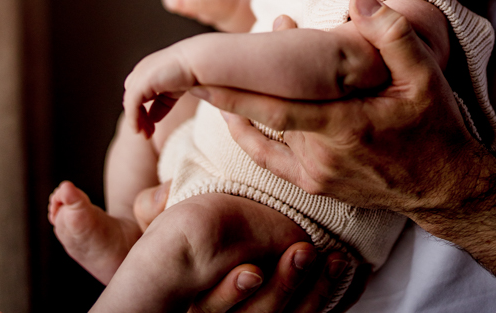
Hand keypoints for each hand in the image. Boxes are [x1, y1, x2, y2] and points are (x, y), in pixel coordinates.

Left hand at [124, 41, 198, 136]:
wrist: (198, 60)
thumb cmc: (197, 71)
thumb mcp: (178, 89)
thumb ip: (165, 102)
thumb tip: (154, 118)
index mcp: (154, 69)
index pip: (142, 93)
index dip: (145, 111)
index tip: (153, 128)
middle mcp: (144, 70)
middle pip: (133, 98)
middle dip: (138, 117)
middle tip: (148, 134)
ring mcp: (141, 75)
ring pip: (131, 103)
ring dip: (137, 121)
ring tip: (147, 135)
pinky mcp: (140, 83)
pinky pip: (132, 106)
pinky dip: (134, 120)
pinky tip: (140, 130)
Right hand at [133, 183, 362, 312]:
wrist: (207, 245)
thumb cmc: (181, 233)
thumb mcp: (160, 224)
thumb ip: (154, 209)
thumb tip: (163, 193)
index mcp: (195, 299)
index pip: (211, 308)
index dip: (231, 293)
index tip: (252, 271)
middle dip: (283, 288)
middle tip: (303, 252)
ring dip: (314, 291)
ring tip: (331, 257)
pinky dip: (329, 297)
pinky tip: (341, 269)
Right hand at [161, 0, 254, 31]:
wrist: (224, 9)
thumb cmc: (222, 3)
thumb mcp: (213, 3)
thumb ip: (195, 3)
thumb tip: (177, 3)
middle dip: (189, 2)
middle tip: (203, 1)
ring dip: (185, 8)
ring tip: (198, 5)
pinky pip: (170, 5)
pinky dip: (183, 11)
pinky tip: (194, 8)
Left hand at [190, 0, 478, 217]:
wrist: (445, 186)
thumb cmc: (434, 125)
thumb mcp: (425, 76)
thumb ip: (392, 35)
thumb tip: (358, 1)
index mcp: (345, 127)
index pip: (276, 110)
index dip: (236, 94)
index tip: (201, 75)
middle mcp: (322, 156)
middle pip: (263, 116)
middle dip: (230, 88)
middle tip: (203, 58)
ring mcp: (316, 174)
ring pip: (264, 133)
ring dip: (239, 103)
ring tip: (220, 71)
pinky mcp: (315, 184)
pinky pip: (269, 159)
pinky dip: (248, 134)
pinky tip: (235, 112)